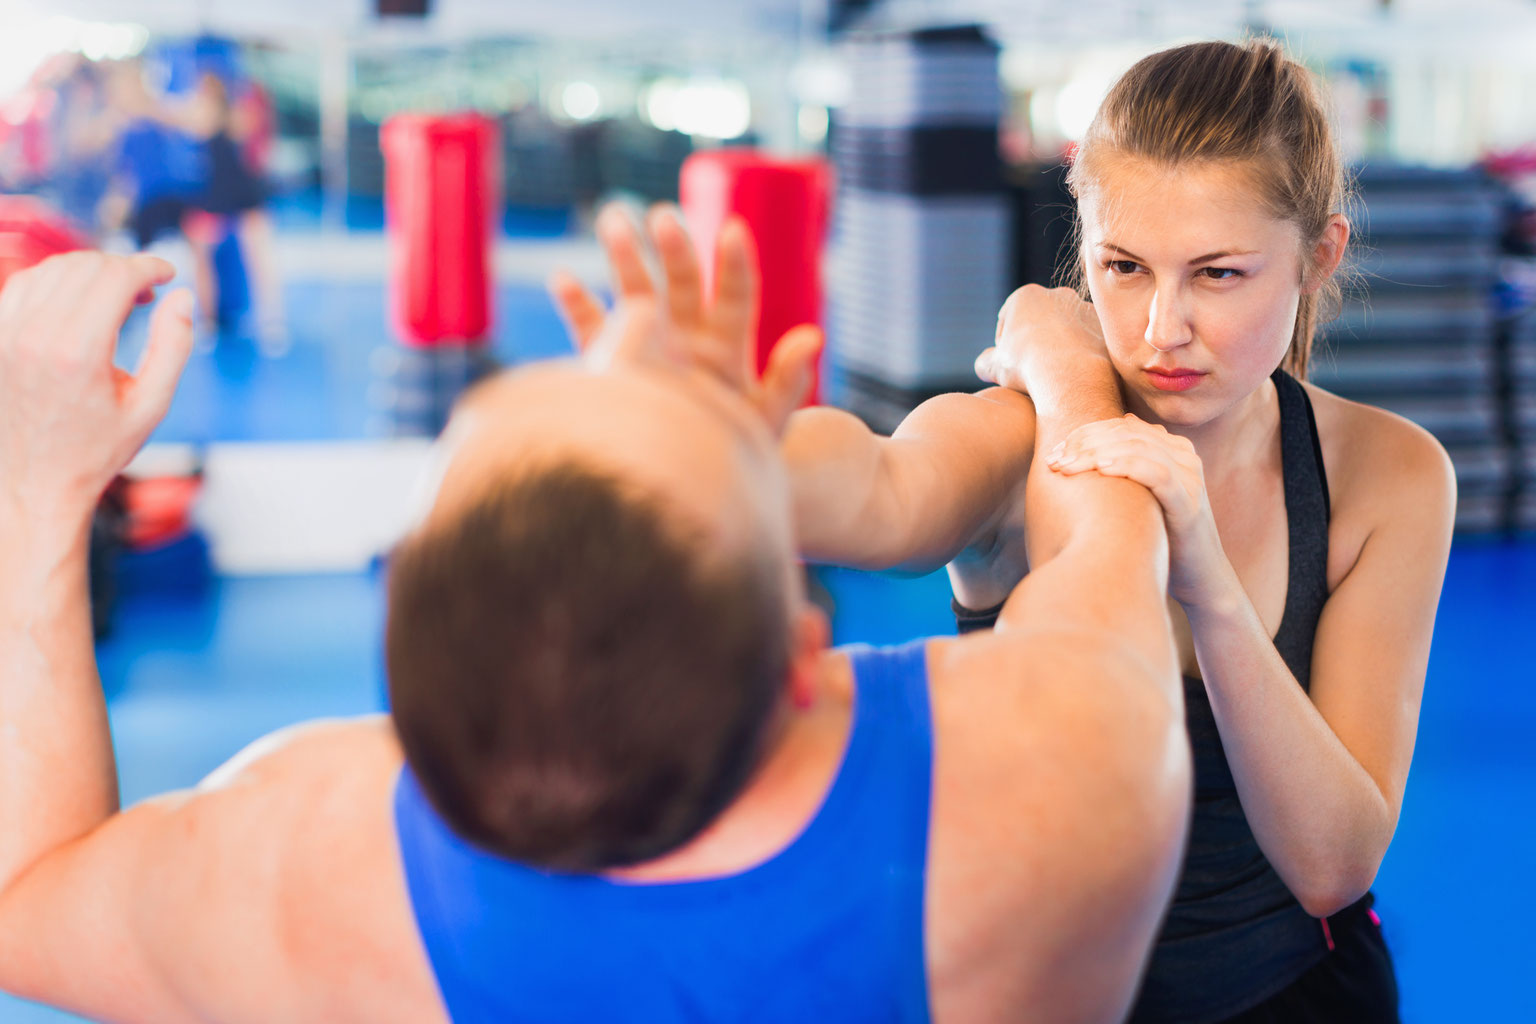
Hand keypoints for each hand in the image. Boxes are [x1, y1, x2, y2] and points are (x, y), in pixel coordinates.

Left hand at [0, 252, 193, 529]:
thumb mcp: (151, 406)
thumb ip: (173, 346)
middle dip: (123, 268)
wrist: (36, 482)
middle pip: (86, 267)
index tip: (168, 273)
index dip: (148, 266)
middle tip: (147, 291)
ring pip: (54, 269)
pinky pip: (25, 284)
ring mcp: (7, 335)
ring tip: (115, 296)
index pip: (115, 277)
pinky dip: (57, 280)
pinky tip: (78, 301)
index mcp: (78, 353)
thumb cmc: (97, 449)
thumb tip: (182, 297)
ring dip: (91, 271)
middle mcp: (35, 336)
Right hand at [548, 202, 821, 436]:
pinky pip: (593, 331)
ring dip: (627, 258)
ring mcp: (650, 347)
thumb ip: (788, 382)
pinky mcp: (614, 366)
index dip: (735, 266)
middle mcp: (689, 338)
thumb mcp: (766, 423)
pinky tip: (563, 278)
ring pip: (637, 293)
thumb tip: (813, 337)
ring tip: (614, 218)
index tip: (733, 231)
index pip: (734, 297)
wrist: (691, 485)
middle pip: (683, 284)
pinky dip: (578, 306)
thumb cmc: (736, 456)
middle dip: (675, 249)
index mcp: (728, 347)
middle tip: (664, 216)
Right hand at [974, 285, 1110, 406]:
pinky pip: (1090, 342)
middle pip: (1041, 319)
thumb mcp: (994, 368)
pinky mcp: (1107, 328)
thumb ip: (985, 362)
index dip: (1004, 344)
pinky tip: (1077, 376)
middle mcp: (1059, 295)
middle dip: (1036, 340)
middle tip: (1033, 369)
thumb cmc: (1027, 369)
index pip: (1009, 319)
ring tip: (1058, 374)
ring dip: (1062, 346)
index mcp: (1027, 295)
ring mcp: (1087, 309)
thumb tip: (985, 364)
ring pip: (1068, 329)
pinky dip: (1083, 355)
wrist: (1073, 379)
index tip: (1008, 365)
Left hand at [1045, 414, 1235, 608]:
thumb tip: (1109, 434)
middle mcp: (1184, 457)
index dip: (1086, 433)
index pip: (1123, 427)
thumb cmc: (1162, 535)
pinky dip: (1128, 466)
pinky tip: (1102, 470)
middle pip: (1128, 434)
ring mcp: (1190, 478)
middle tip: (1055, 459)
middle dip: (1086, 443)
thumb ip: (1129, 466)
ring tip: (1067, 466)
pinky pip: (1159, 474)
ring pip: (1140, 448)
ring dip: (1097, 454)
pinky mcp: (1189, 504)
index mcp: (1172, 449)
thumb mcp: (1142, 496)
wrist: (1200, 576)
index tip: (1055, 450)